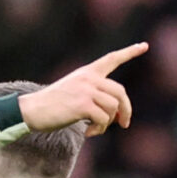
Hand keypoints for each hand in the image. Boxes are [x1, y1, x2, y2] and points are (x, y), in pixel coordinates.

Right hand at [21, 44, 146, 135]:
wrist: (32, 110)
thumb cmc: (52, 106)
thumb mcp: (74, 93)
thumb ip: (96, 98)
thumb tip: (118, 115)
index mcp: (87, 72)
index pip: (112, 59)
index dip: (130, 52)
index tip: (144, 46)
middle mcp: (89, 78)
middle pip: (120, 92)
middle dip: (126, 110)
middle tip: (124, 124)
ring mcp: (86, 90)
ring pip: (113, 108)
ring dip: (108, 123)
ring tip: (95, 128)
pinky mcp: (83, 105)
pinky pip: (103, 119)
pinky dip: (99, 129)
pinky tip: (88, 132)